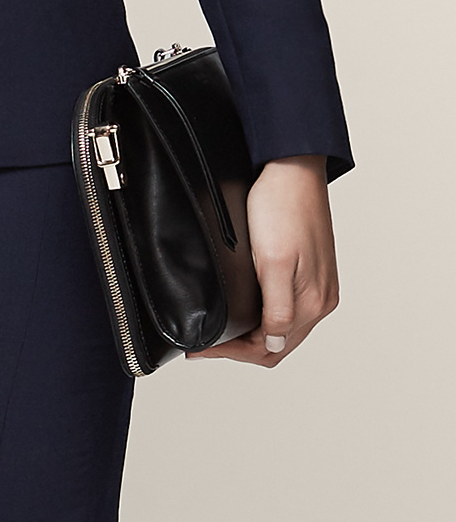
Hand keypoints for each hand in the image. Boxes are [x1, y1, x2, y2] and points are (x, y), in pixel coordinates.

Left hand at [187, 155, 338, 367]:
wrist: (292, 168)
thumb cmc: (283, 208)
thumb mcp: (275, 262)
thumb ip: (277, 309)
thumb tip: (273, 346)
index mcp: (313, 304)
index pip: (270, 350)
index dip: (232, 353)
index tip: (200, 349)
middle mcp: (320, 299)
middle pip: (277, 343)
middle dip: (239, 348)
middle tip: (204, 344)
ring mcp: (316, 285)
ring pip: (282, 327)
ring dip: (252, 334)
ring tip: (220, 331)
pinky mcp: (309, 269)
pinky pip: (286, 306)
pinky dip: (262, 316)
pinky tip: (243, 307)